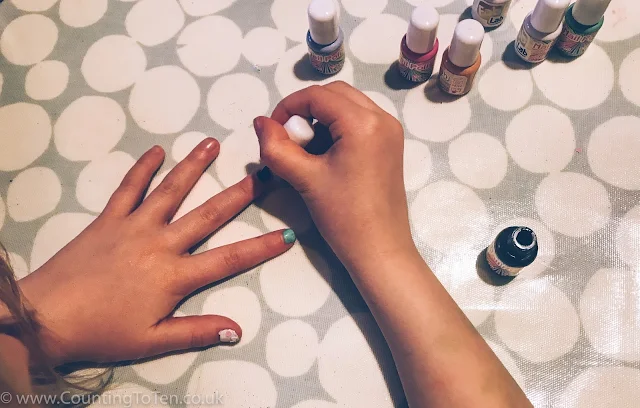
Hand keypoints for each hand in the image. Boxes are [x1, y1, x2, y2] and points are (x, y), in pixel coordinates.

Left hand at [17, 139, 293, 364]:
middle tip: (262, 173)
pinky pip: (128, 188)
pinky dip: (142, 168)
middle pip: (208, 214)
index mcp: (175, 275)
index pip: (230, 258)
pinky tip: (156, 151)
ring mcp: (134, 226)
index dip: (263, 247)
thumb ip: (196, 332)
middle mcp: (161, 243)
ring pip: (171, 190)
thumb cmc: (103, 331)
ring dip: (193, 166)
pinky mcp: (109, 219)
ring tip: (212, 144)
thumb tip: (238, 329)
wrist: (47, 316)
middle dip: (239, 194)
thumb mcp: (153, 340)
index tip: (288, 233)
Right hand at [254, 82, 412, 269]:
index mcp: (363, 123)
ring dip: (322, 118)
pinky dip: (337, 128)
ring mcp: (390, 131)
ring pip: (347, 105)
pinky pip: (359, 121)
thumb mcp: (304, 179)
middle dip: (306, 110)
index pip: (316, 96)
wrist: (380, 250)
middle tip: (290, 140)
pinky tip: (326, 156)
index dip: (288, 107)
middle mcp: (382, 118)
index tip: (273, 131)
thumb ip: (276, 147)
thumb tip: (260, 122)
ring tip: (307, 151)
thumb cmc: (344, 216)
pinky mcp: (390, 145)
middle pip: (334, 94)